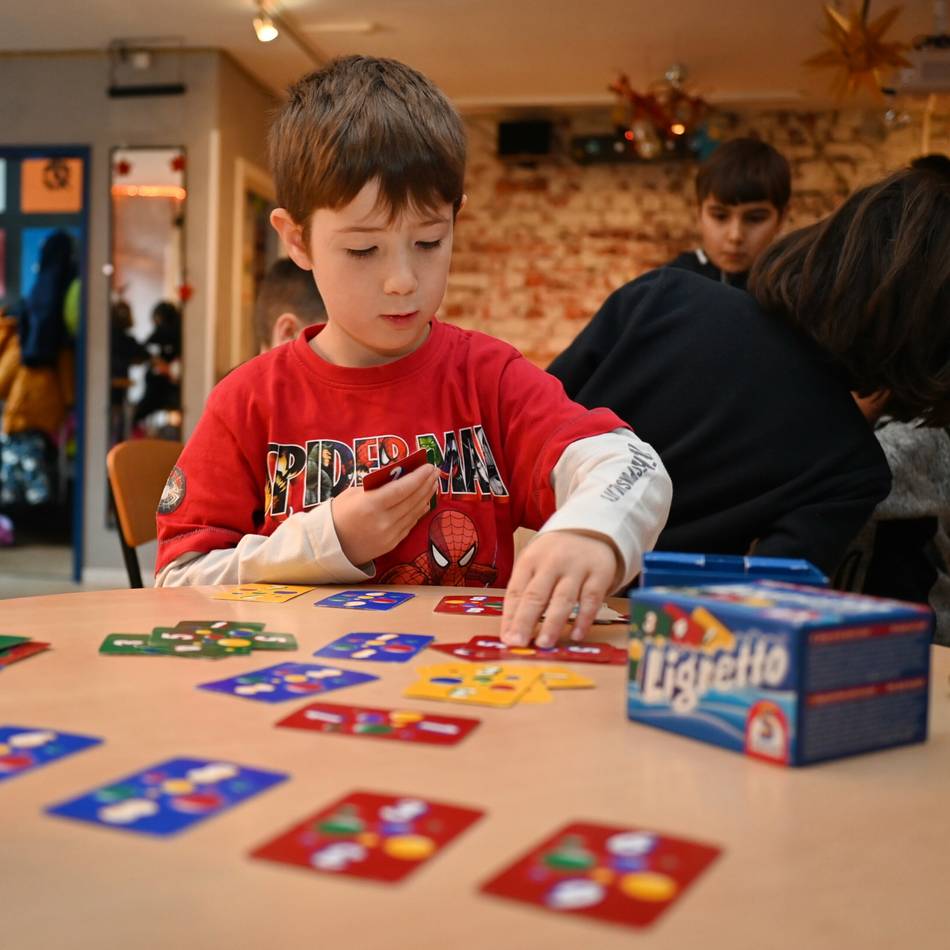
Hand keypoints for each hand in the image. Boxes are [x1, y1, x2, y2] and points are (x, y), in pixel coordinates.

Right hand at [331, 463, 437, 566]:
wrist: (330, 545)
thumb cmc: (339, 513)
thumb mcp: (354, 493)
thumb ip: (377, 486)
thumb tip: (399, 476)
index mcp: (371, 505)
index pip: (402, 489)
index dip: (418, 477)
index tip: (429, 466)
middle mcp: (383, 521)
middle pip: (412, 500)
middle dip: (426, 484)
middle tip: (435, 472)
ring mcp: (389, 534)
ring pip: (414, 512)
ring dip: (426, 496)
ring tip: (433, 484)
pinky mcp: (392, 543)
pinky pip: (410, 524)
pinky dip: (419, 511)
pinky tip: (425, 501)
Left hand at [500, 530, 618, 647]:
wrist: (592, 531)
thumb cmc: (555, 556)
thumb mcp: (535, 565)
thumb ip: (525, 593)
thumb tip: (512, 630)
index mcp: (530, 560)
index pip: (516, 591)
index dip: (510, 616)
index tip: (506, 639)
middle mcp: (552, 562)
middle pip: (536, 595)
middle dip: (525, 620)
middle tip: (518, 643)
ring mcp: (577, 567)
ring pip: (563, 598)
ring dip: (552, 623)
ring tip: (544, 644)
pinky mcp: (600, 574)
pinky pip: (591, 599)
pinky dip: (584, 618)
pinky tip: (576, 635)